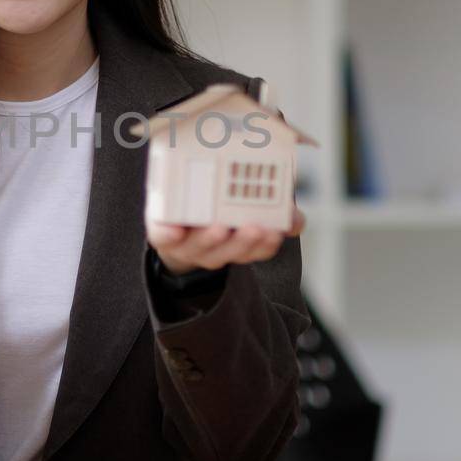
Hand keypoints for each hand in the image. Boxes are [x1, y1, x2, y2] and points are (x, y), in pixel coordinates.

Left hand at [146, 206, 305, 276]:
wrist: (173, 223)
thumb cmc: (216, 213)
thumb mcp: (249, 209)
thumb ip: (276, 212)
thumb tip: (298, 221)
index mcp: (237, 244)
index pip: (256, 250)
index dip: (265, 245)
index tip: (274, 232)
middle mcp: (214, 249)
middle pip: (230, 252)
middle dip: (243, 243)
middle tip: (254, 228)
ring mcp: (187, 244)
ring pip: (201, 248)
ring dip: (212, 240)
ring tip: (220, 227)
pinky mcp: (162, 235)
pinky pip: (163, 238)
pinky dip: (169, 235)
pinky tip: (174, 230)